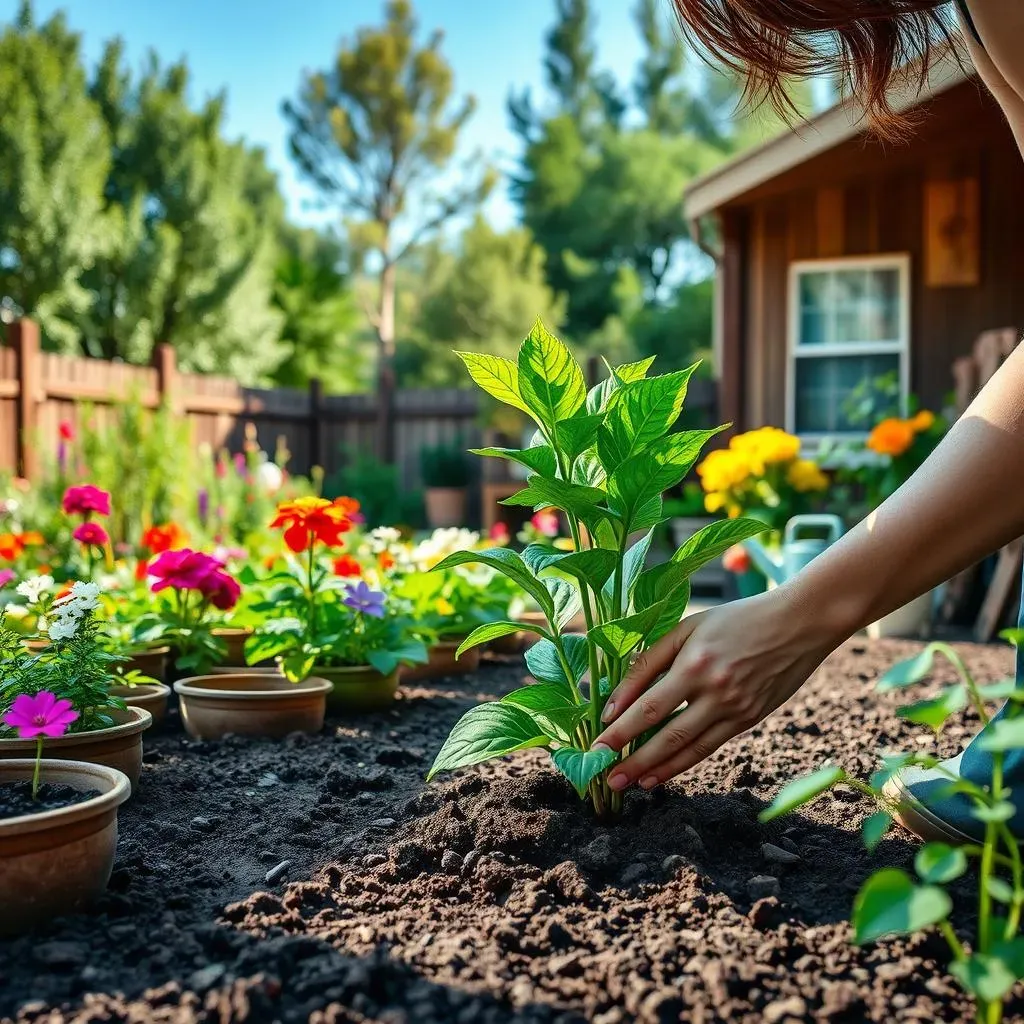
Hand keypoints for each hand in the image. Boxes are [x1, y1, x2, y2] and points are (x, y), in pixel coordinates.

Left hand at [591, 587, 844, 791]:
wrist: (798, 624)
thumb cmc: (736, 618)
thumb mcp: (689, 627)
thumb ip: (651, 660)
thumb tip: (618, 696)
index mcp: (695, 664)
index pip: (649, 706)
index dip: (622, 730)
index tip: (598, 745)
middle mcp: (715, 691)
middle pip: (666, 735)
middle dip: (633, 760)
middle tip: (606, 778)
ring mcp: (735, 709)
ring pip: (689, 749)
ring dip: (656, 770)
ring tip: (630, 784)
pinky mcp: (750, 719)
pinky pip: (710, 746)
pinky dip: (683, 763)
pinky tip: (662, 773)